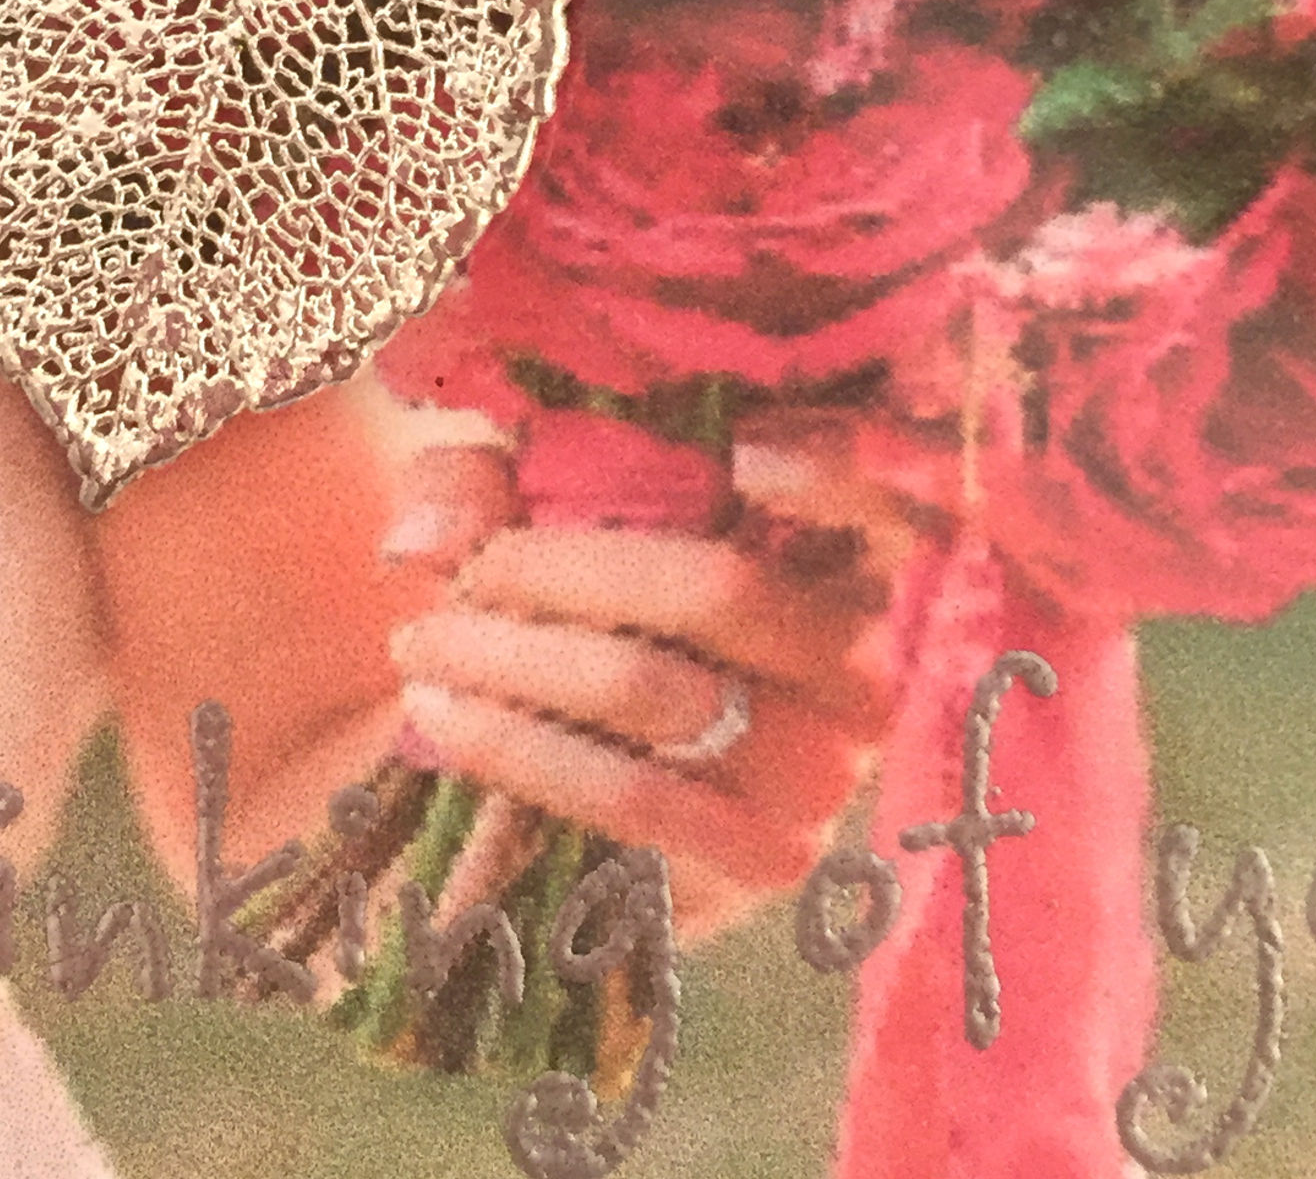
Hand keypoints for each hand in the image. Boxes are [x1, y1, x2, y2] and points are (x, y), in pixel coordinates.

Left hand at [385, 439, 895, 940]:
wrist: (564, 777)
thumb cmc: (570, 609)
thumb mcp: (534, 516)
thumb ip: (479, 484)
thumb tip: (429, 530)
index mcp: (842, 551)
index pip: (896, 502)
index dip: (848, 472)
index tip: (743, 456)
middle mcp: (860, 659)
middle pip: (717, 588)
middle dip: (560, 571)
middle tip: (460, 576)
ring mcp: (823, 769)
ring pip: (652, 690)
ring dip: (514, 662)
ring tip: (418, 645)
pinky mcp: (768, 860)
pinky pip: (628, 798)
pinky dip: (519, 750)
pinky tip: (440, 719)